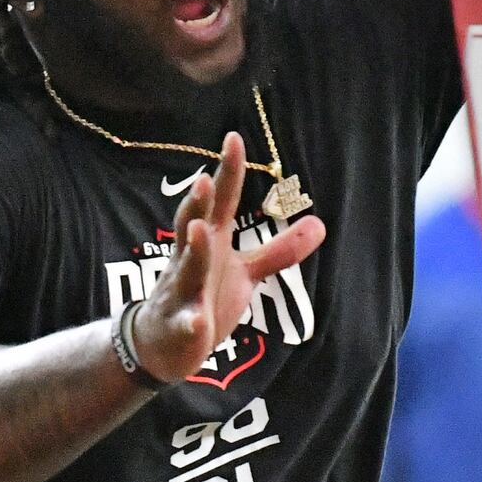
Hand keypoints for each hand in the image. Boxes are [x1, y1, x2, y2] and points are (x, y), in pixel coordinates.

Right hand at [124, 135, 323, 385]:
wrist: (162, 343)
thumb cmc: (204, 296)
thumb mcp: (244, 273)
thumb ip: (278, 251)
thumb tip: (319, 223)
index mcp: (210, 242)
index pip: (219, 203)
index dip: (227, 172)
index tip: (234, 138)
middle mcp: (190, 260)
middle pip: (192, 226)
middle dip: (197, 204)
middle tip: (206, 180)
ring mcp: (182, 293)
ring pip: (186, 269)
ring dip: (193, 250)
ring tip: (200, 231)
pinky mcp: (179, 327)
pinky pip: (183, 324)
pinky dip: (189, 323)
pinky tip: (197, 323)